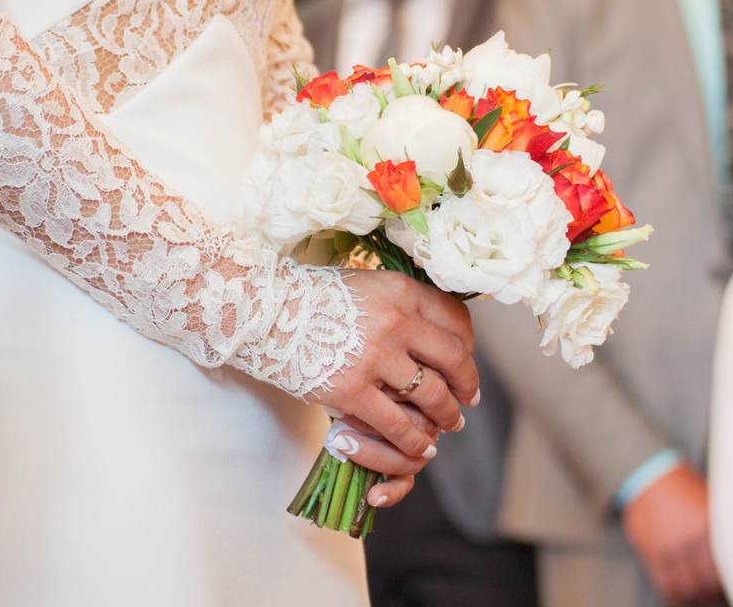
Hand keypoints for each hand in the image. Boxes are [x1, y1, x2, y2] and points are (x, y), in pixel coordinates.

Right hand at [319, 270, 478, 503]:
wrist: (264, 312)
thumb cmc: (313, 298)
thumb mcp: (365, 285)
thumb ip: (399, 304)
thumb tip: (433, 331)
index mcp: (401, 290)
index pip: (456, 321)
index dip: (468, 348)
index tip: (465, 364)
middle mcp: (396, 321)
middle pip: (453, 359)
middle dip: (466, 385)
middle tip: (467, 399)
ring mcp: (375, 357)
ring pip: (432, 396)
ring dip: (446, 416)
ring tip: (447, 424)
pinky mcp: (352, 391)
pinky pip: (397, 424)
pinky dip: (413, 441)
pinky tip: (421, 448)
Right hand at [623, 465, 722, 605]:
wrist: (649, 474)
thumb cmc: (683, 487)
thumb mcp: (710, 500)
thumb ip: (723, 526)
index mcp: (709, 525)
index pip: (728, 564)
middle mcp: (690, 538)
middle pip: (709, 580)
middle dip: (714, 590)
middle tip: (718, 592)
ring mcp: (669, 546)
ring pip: (687, 586)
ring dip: (696, 596)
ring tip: (701, 597)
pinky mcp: (651, 551)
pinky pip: (665, 583)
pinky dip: (674, 595)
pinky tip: (680, 597)